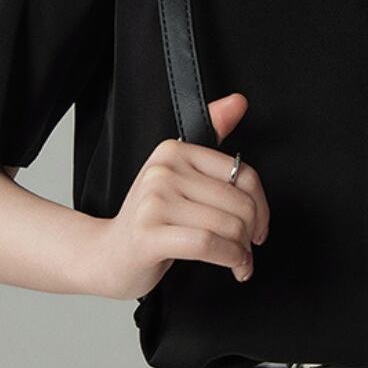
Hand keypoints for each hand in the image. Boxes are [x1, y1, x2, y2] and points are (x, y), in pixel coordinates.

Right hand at [91, 92, 269, 298]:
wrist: (106, 254)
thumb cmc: (151, 220)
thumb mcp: (181, 176)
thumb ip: (212, 138)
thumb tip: (238, 101)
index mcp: (174, 150)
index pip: (242, 173)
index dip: (261, 205)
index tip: (259, 224)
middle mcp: (163, 170)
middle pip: (238, 202)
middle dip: (251, 232)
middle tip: (246, 247)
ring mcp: (154, 201)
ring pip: (227, 225)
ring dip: (242, 251)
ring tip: (239, 260)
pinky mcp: (149, 234)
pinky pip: (208, 244)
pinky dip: (230, 259)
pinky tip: (232, 266)